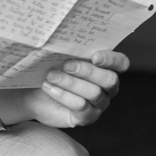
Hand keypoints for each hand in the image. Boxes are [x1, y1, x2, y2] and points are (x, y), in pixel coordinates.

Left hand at [0, 51, 128, 128]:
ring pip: (94, 93)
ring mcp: (99, 104)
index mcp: (106, 68)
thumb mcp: (59, 57)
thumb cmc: (50, 69)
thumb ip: (68, 49)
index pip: (121, 63)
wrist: (33, 93)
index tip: (94, 56)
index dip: (112, 59)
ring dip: (70, 83)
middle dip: (87, 71)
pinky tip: (48, 87)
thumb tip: (64, 37)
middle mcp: (107, 87)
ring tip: (51, 75)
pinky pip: (81, 107)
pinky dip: (63, 95)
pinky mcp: (86, 117)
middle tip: (67, 65)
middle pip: (110, 80)